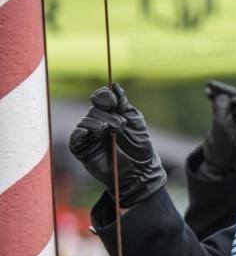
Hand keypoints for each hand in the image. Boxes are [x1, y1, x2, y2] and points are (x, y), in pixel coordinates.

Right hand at [68, 84, 166, 205]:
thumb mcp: (135, 121)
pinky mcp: (82, 150)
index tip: (113, 102)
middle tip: (120, 126)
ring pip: (85, 122)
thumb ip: (123, 104)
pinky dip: (81, 133)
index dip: (104, 96)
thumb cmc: (140, 147)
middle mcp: (97, 123)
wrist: (140, 170)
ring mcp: (89, 137)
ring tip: (110, 132)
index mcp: (110, 114)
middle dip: (108, 116)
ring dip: (98, 124)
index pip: (99, 98)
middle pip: (94, 109)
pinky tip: (90, 134)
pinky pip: (75, 138)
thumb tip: (114, 85)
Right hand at [202, 71, 235, 174]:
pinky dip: (217, 94)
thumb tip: (222, 95)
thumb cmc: (222, 149)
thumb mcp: (219, 129)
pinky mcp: (230, 114)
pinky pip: (225, 99)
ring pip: (232, 96)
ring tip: (207, 89)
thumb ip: (221, 109)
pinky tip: (207, 91)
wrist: (218, 160)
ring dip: (221, 90)